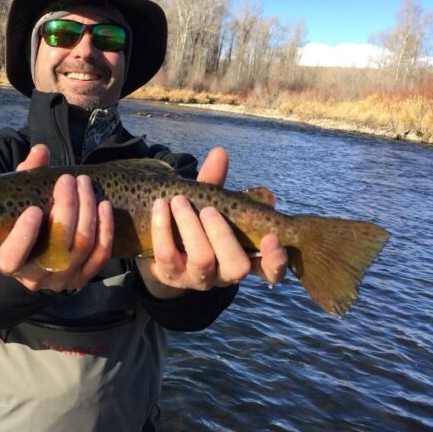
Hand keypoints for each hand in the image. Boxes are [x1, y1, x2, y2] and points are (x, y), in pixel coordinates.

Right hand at [0, 145, 113, 291]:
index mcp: (9, 262)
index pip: (13, 257)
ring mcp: (61, 280)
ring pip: (81, 245)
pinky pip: (100, 255)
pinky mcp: (82, 278)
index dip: (23, 236)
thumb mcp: (18, 199)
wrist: (37, 250)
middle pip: (57, 244)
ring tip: (85, 184)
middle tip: (69, 179)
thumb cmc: (22, 219)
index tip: (34, 209)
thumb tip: (41, 151)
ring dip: (87, 210)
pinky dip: (105, 229)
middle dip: (67, 207)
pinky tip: (103, 205)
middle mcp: (34, 278)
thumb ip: (26, 175)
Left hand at [136, 147, 287, 298]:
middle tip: (209, 210)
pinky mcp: (170, 276)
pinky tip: (160, 206)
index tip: (271, 237)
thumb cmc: (193, 223)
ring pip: (202, 261)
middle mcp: (224, 274)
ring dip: (191, 228)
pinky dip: (163, 228)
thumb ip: (215, 183)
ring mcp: (197, 278)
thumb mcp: (208, 204)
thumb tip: (219, 153)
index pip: (271, 272)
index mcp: (244, 257)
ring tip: (179, 201)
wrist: (157, 245)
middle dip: (223, 236)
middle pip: (236, 267)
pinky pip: (167, 256)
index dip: (275, 259)